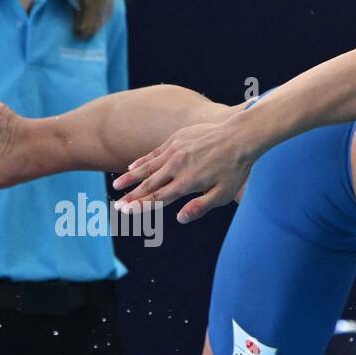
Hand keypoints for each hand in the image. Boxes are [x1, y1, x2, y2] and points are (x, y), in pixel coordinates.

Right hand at [114, 120, 255, 223]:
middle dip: (132, 196)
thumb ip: (201, 207)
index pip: (158, 197)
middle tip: (117, 206)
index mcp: (187, 183)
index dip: (141, 206)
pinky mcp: (176, 140)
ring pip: (147, 167)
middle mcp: (176, 167)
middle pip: (149, 184)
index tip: (126, 211)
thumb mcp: (223, 194)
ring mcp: (174, 151)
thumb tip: (180, 218)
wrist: (239, 137)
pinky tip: (131, 167)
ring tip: (116, 187)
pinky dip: (141, 161)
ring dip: (130, 178)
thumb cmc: (234, 169)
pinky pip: (154, 153)